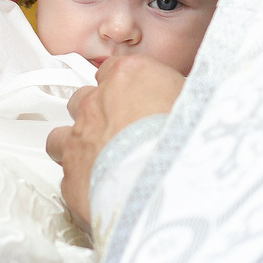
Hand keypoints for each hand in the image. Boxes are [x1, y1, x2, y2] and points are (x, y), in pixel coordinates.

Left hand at [46, 55, 184, 228]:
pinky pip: (68, 178)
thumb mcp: (201, 103)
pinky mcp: (71, 179)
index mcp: (129, 76)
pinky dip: (81, 184)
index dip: (124, 87)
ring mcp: (78, 141)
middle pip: (83, 100)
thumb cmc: (188, 143)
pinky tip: (100, 193)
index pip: (115, 70)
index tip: (134, 97)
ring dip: (76, 146)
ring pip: (61, 137)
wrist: (167, 187)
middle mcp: (97, 104)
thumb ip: (188, 97)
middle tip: (120, 133)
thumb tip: (200, 97)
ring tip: (99, 162)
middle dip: (96, 116)